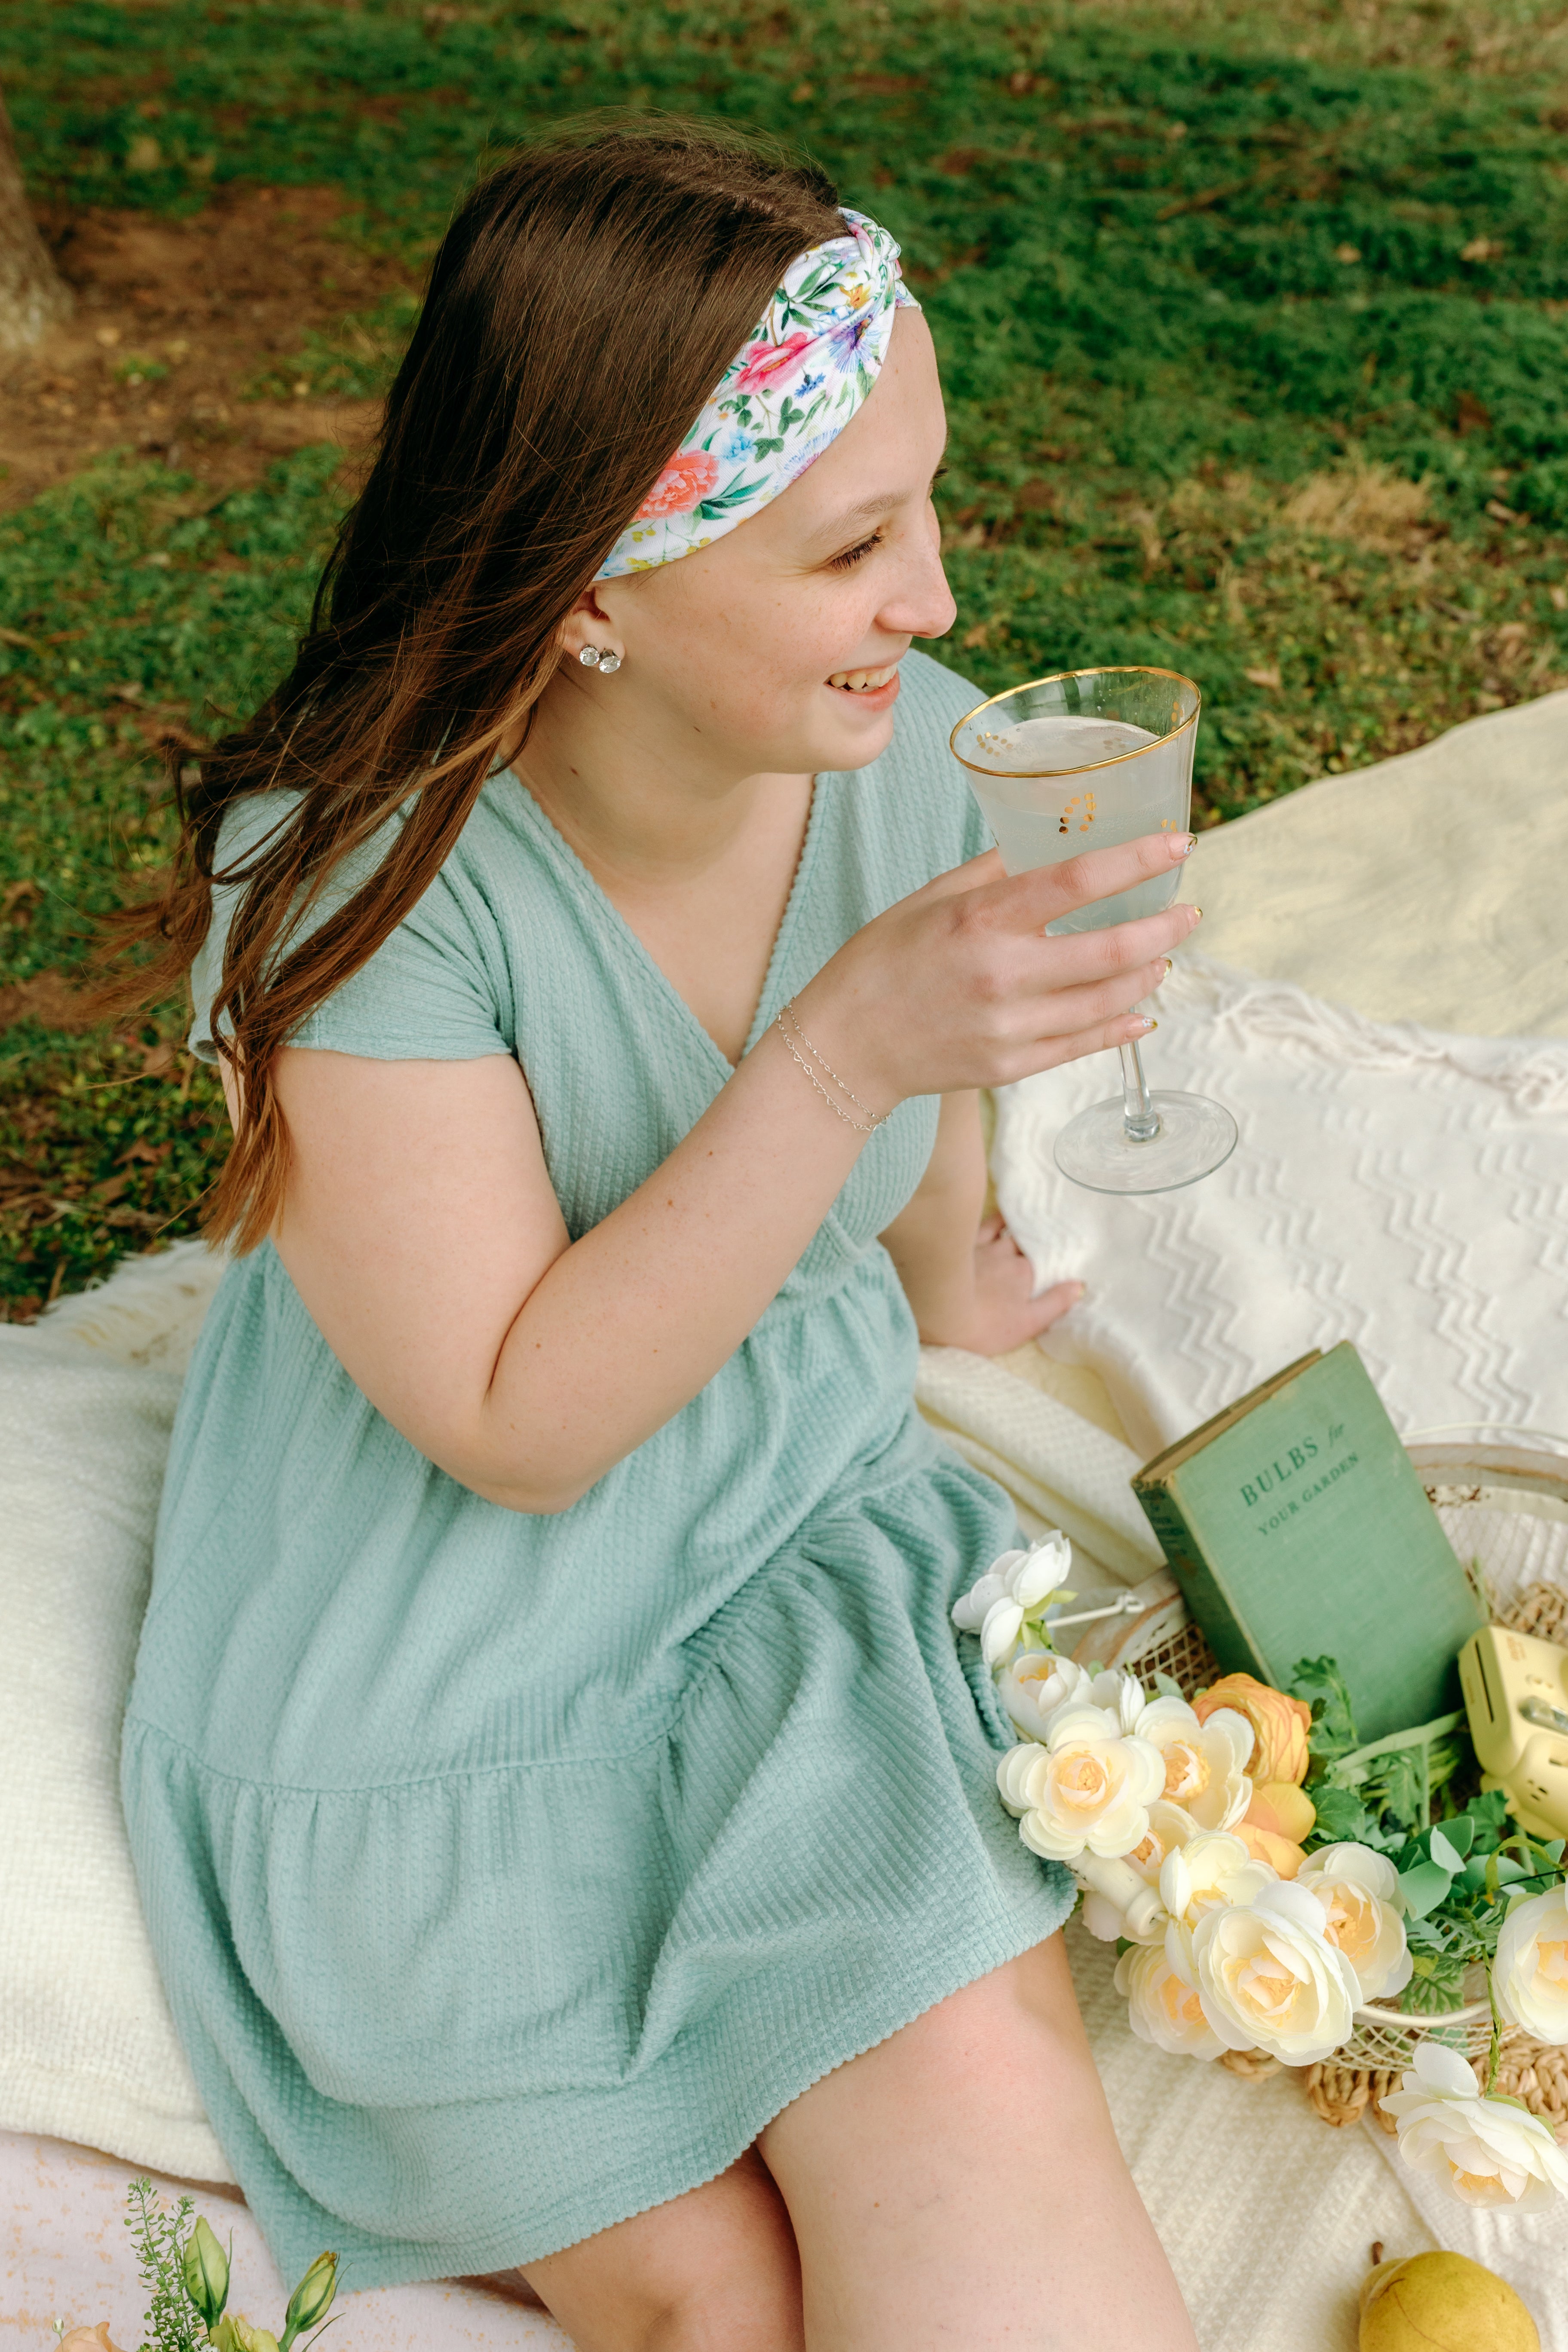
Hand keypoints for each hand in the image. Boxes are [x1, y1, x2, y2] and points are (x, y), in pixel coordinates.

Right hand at [798, 832, 1199, 1109]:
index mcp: (981, 920)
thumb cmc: (882, 960)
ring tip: (1161, 956)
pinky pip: (1082, 1044)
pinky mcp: (1009, 1067)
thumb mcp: (931, 899)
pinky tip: (1140, 1010)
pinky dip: (1120, 1025)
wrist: (844, 1046)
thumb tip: (1052, 841)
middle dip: (1163, 927)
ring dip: (1146, 974)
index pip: (1078, 880)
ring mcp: (1008, 1027)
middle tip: (1187, 912)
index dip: (1138, 860)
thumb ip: (995, 871)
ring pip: (1107, 1000)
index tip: (1178, 845)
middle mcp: (1002, 974)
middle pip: (1111, 949)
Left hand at [918, 1211, 1082, 1355]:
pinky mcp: (960, 1244)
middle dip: (1032, 1239)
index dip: (1048, 1257)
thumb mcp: (1027, 1323)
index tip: (1055, 1252)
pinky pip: (980, 1224)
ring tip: (1023, 1218)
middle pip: (1024, 1243)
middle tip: (1040, 1232)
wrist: (938, 1311)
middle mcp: (1007, 1255)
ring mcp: (983, 1247)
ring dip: (1014, 1225)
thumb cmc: (986, 1326)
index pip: (1042, 1260)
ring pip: (1004, 1229)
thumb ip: (1055, 1304)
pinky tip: (996, 1212)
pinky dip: (992, 1217)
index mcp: (1025, 1274)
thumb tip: (1079, 1286)